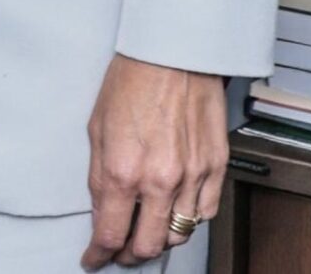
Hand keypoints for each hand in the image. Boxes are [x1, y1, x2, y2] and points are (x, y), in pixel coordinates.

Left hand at [83, 54, 227, 267]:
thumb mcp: (96, 130)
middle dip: (129, 254)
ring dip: (159, 240)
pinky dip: (189, 221)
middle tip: (118, 252)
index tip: (93, 259)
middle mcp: (161, 182)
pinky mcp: (217, 169)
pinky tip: (175, 213)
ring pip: (180, 234)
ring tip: (145, 235)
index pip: (111, 234)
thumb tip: (102, 212)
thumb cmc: (130, 83)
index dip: (99, 254)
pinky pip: (205, 213)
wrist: (174, 56)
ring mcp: (194, 178)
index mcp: (124, 172)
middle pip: (149, 245)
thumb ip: (100, 177)